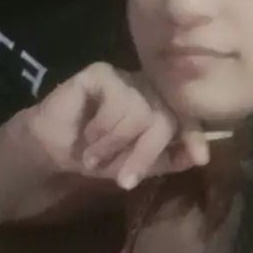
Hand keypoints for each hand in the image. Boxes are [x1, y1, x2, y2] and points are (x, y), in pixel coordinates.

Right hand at [25, 63, 208, 189]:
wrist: (51, 150)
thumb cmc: (95, 156)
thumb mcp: (136, 165)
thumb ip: (167, 159)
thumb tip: (200, 156)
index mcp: (158, 105)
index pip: (184, 114)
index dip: (193, 134)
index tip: (201, 157)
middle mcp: (145, 87)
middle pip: (165, 116)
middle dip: (145, 153)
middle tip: (124, 179)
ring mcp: (124, 77)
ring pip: (141, 112)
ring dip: (115, 144)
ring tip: (94, 155)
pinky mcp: (101, 72)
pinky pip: (118, 100)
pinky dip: (103, 128)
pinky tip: (88, 134)